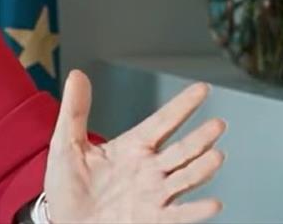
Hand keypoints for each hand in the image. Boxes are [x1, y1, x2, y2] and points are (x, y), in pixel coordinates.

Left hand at [42, 70, 225, 222]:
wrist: (65, 223)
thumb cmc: (67, 186)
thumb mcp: (67, 143)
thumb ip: (75, 110)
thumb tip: (77, 74)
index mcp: (131, 148)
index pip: (162, 122)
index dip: (181, 106)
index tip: (202, 89)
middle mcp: (148, 170)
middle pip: (181, 151)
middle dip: (200, 138)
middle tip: (217, 124)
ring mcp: (154, 195)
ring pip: (185, 178)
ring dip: (202, 169)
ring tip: (216, 155)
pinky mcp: (153, 219)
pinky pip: (178, 215)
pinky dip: (195, 210)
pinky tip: (211, 203)